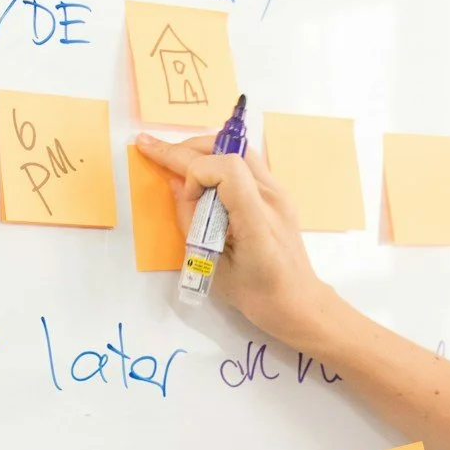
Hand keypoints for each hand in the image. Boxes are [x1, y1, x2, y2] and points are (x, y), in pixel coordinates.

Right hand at [133, 133, 337, 351]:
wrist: (297, 301)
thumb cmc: (257, 295)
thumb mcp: (213, 267)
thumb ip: (192, 224)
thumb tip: (176, 185)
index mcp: (256, 222)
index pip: (228, 169)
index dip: (197, 172)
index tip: (186, 197)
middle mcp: (272, 199)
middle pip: (229, 150)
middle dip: (186, 149)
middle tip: (152, 148)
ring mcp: (279, 193)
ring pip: (239, 149)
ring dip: (204, 149)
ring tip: (175, 157)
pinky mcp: (278, 194)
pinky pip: (247, 162)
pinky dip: (219, 159)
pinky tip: (201, 171)